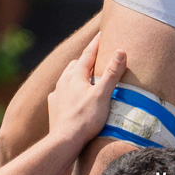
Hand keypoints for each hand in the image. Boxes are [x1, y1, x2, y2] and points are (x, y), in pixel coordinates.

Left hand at [47, 34, 126, 148]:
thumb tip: (120, 51)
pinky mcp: (53, 106)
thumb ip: (111, 73)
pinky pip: (60, 92)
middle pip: (76, 64)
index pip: (88, 54)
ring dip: (76, 73)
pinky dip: (68, 89)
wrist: (64, 141)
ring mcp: (57, 94)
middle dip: (86, 59)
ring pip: (67, 77)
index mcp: (76, 75)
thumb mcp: (103, 94)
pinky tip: (69, 94)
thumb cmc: (85, 118)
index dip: (96, 43)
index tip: (102, 33)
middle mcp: (64, 81)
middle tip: (96, 56)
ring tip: (84, 75)